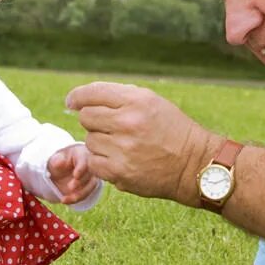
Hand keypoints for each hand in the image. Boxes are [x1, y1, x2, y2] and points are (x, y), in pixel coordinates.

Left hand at [46, 143, 100, 204]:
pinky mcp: (90, 187)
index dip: (81, 168)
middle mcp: (91, 166)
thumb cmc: (61, 160)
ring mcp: (92, 177)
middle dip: (81, 182)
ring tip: (64, 199)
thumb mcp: (56, 158)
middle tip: (70, 187)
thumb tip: (59, 162)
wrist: (62, 170)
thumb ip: (57, 160)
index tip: (75, 175)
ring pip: (90, 187)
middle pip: (90, 175)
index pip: (85, 161)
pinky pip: (86, 195)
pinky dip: (75, 199)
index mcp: (83, 155)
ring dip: (79, 194)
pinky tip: (65, 200)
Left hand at [65, 81, 216, 205]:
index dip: (77, 97)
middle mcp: (128, 122)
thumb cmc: (171, 130)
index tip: (72, 102)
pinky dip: (102, 162)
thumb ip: (119, 96)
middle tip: (111, 128)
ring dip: (100, 143)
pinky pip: (93, 162)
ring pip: (89, 140)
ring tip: (122, 146)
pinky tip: (119, 160)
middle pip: (86, 117)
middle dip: (94, 121)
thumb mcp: (152, 102)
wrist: (193, 164)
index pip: (91, 93)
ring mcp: (122, 148)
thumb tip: (81, 99)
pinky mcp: (119, 172)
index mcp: (137, 100)